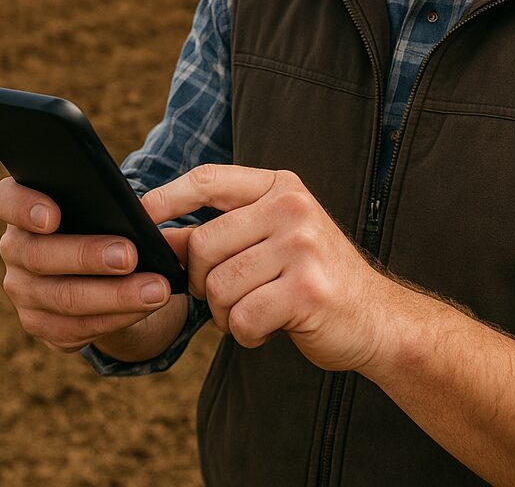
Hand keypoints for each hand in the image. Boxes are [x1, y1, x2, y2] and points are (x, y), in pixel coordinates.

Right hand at [0, 177, 190, 352]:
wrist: (103, 268)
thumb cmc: (103, 219)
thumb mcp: (101, 203)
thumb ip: (104, 200)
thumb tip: (138, 211)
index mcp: (21, 207)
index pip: (4, 200)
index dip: (24, 208)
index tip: (53, 217)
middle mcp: (14, 249)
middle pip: (39, 256)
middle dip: (88, 256)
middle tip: (130, 255)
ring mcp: (23, 291)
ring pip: (64, 298)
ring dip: (116, 295)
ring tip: (155, 289)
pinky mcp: (41, 324)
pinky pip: (76, 328)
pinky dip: (117, 317)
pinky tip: (145, 307)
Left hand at [143, 164, 394, 372]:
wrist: (377, 317)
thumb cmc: (313, 278)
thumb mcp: (270, 239)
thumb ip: (220, 233)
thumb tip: (157, 238)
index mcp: (280, 187)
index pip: (208, 180)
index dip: (165, 197)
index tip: (137, 215)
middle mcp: (291, 208)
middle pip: (203, 244)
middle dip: (203, 282)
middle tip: (228, 296)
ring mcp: (302, 247)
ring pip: (219, 286)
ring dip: (226, 313)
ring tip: (256, 310)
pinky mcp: (307, 290)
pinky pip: (242, 317)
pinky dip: (246, 333)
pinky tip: (272, 326)